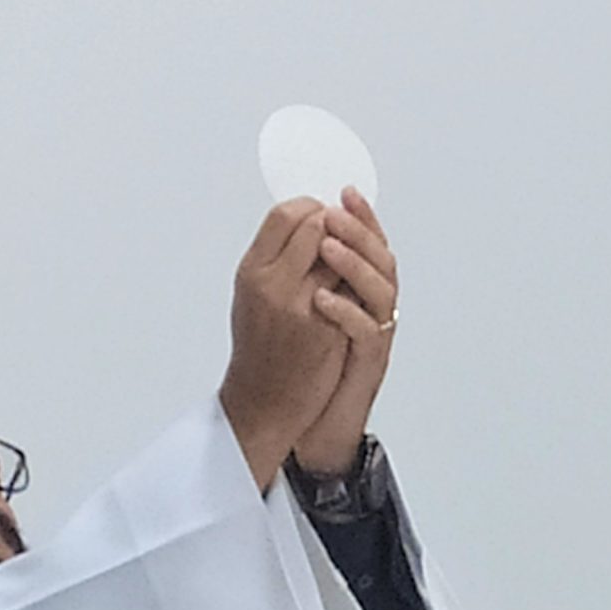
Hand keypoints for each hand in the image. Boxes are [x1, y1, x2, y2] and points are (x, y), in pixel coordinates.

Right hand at [221, 198, 350, 488]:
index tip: (323, 213)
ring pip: (341, 255)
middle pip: (317, 227)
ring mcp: (302, 306)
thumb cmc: (259, 348)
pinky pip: (353, 290)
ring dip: (352, 252)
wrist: (264, 401)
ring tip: (351, 260)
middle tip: (345, 232)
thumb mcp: (252, 295)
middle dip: (338, 224)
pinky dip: (359, 283)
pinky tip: (358, 287)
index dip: (311, 208)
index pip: (285, 215)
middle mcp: (274, 285)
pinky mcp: (328, 328)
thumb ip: (276, 259)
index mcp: (252, 272)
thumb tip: (310, 221)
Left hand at [292, 187, 398, 475]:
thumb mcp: (303, 308)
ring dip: (354, 266)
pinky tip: (322, 300)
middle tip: (335, 213)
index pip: (370, 243)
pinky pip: (367, 332)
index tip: (343, 192)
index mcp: (361, 291)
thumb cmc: (305, 364)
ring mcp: (375, 336)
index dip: (361, 216)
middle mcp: (375, 309)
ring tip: (326, 248)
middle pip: (383, 259)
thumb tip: (298, 226)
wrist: (308, 418)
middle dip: (361, 231)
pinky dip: (346, 313)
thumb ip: (309, 271)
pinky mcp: (368, 364)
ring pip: (382, 291)